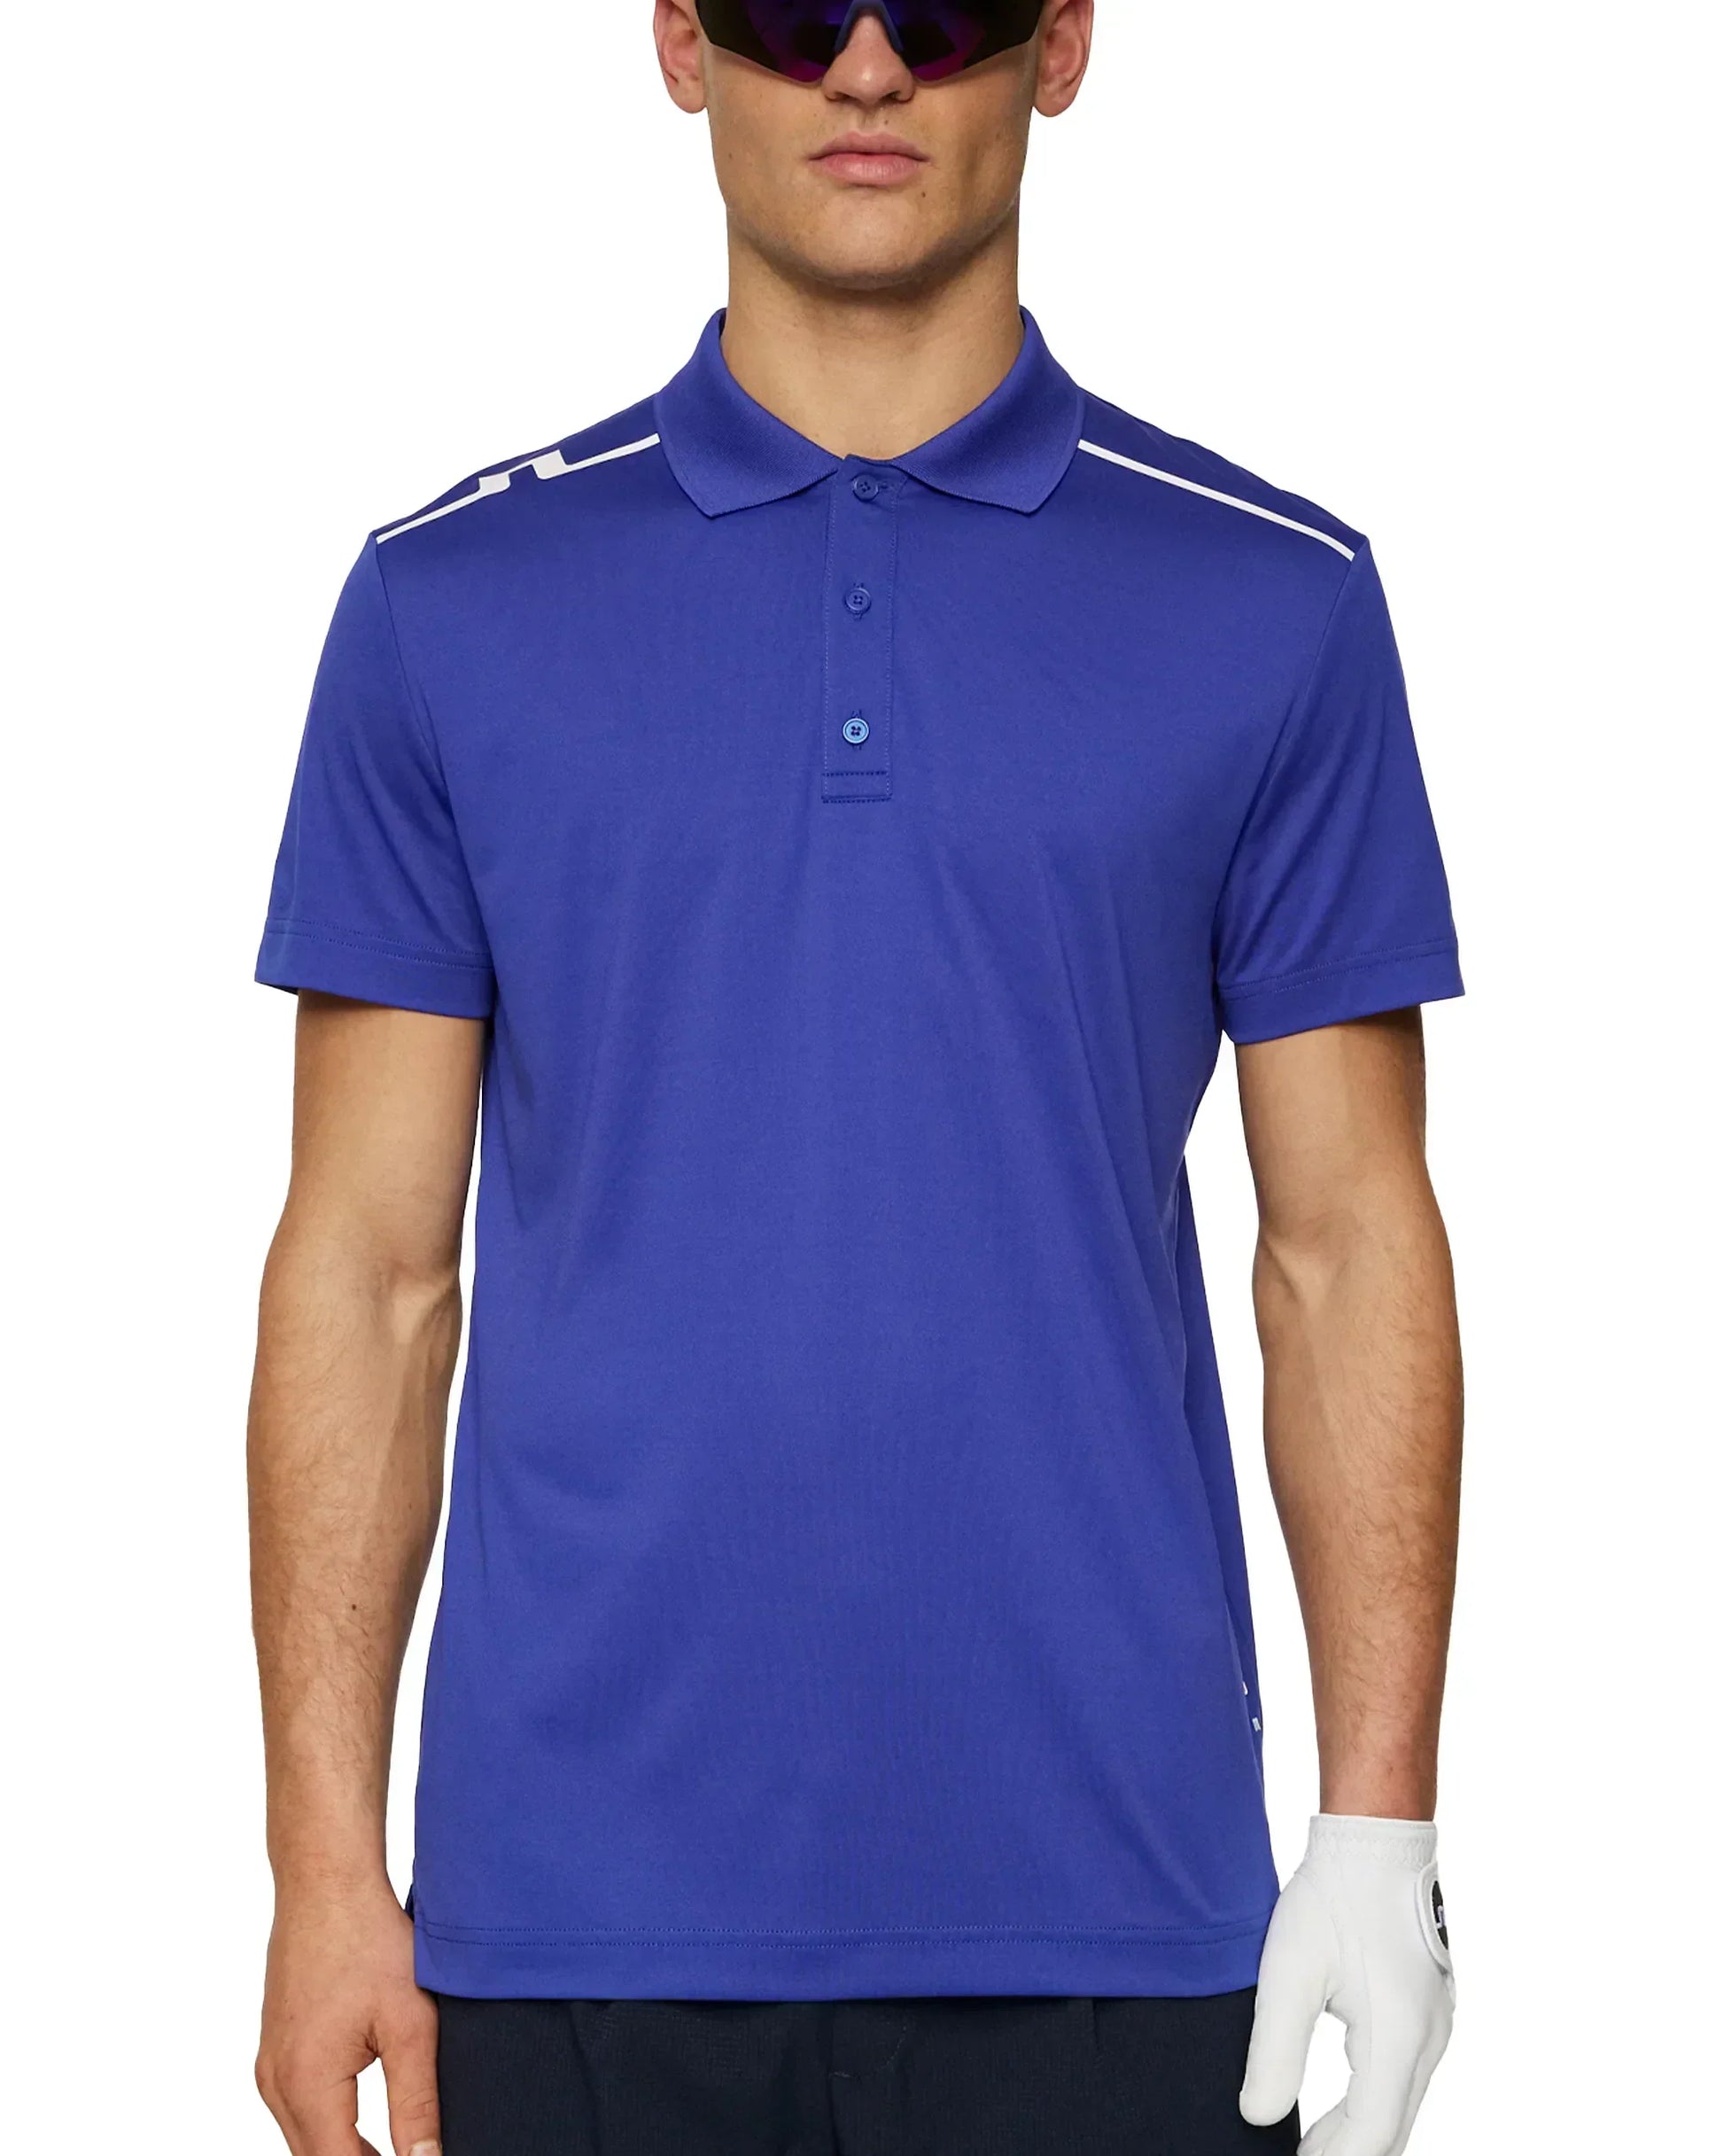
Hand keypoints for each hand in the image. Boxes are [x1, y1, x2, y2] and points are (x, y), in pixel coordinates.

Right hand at [256, 1884, 440, 2155]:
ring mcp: (270, 2066)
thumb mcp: (411, 2024)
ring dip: (345, 2154)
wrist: (327, 1884)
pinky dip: (329, 2128)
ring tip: (397, 2151)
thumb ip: (417, 2102)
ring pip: (305, 2140)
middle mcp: (276, 2083)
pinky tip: (367, 2127)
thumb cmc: (369, 1940)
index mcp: (307, 2082)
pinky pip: (298, 2111)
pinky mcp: (274, 2050)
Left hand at [1240, 1815, 1453, 2155]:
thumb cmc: (1332, 1897)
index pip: (1370, 2133)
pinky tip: (1341, 2104)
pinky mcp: (1432, 2007)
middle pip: (1392, 2127)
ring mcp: (1438, 2023)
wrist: (1377, 1839)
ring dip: (1361, 2131)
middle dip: (1347, 2152)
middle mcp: (1430, 2038)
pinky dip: (1376, 2101)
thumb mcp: (1288, 1972)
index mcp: (1398, 2035)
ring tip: (1310, 2143)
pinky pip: (1407, 2075)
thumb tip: (1258, 2116)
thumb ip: (1273, 2050)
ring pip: (1402, 2103)